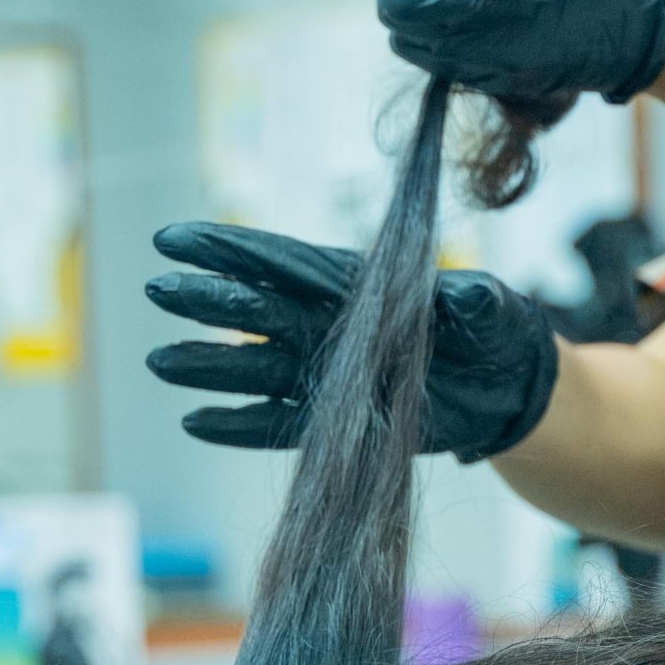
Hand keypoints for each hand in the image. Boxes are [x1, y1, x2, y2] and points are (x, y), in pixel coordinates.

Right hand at [147, 221, 558, 462]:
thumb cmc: (499, 332)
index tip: (174, 238)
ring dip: (209, 366)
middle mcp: (330, 326)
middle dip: (207, 300)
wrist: (507, 389)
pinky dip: (238, 425)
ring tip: (160, 360)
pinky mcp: (338, 420)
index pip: (281, 264)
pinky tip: (194, 422)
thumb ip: (477, 301)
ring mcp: (329, 374)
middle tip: (157, 288)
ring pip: (256, 369)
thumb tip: (471, 295)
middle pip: (256, 312)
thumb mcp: (496, 309)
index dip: (228, 250)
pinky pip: (277, 424)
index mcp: (356, 286)